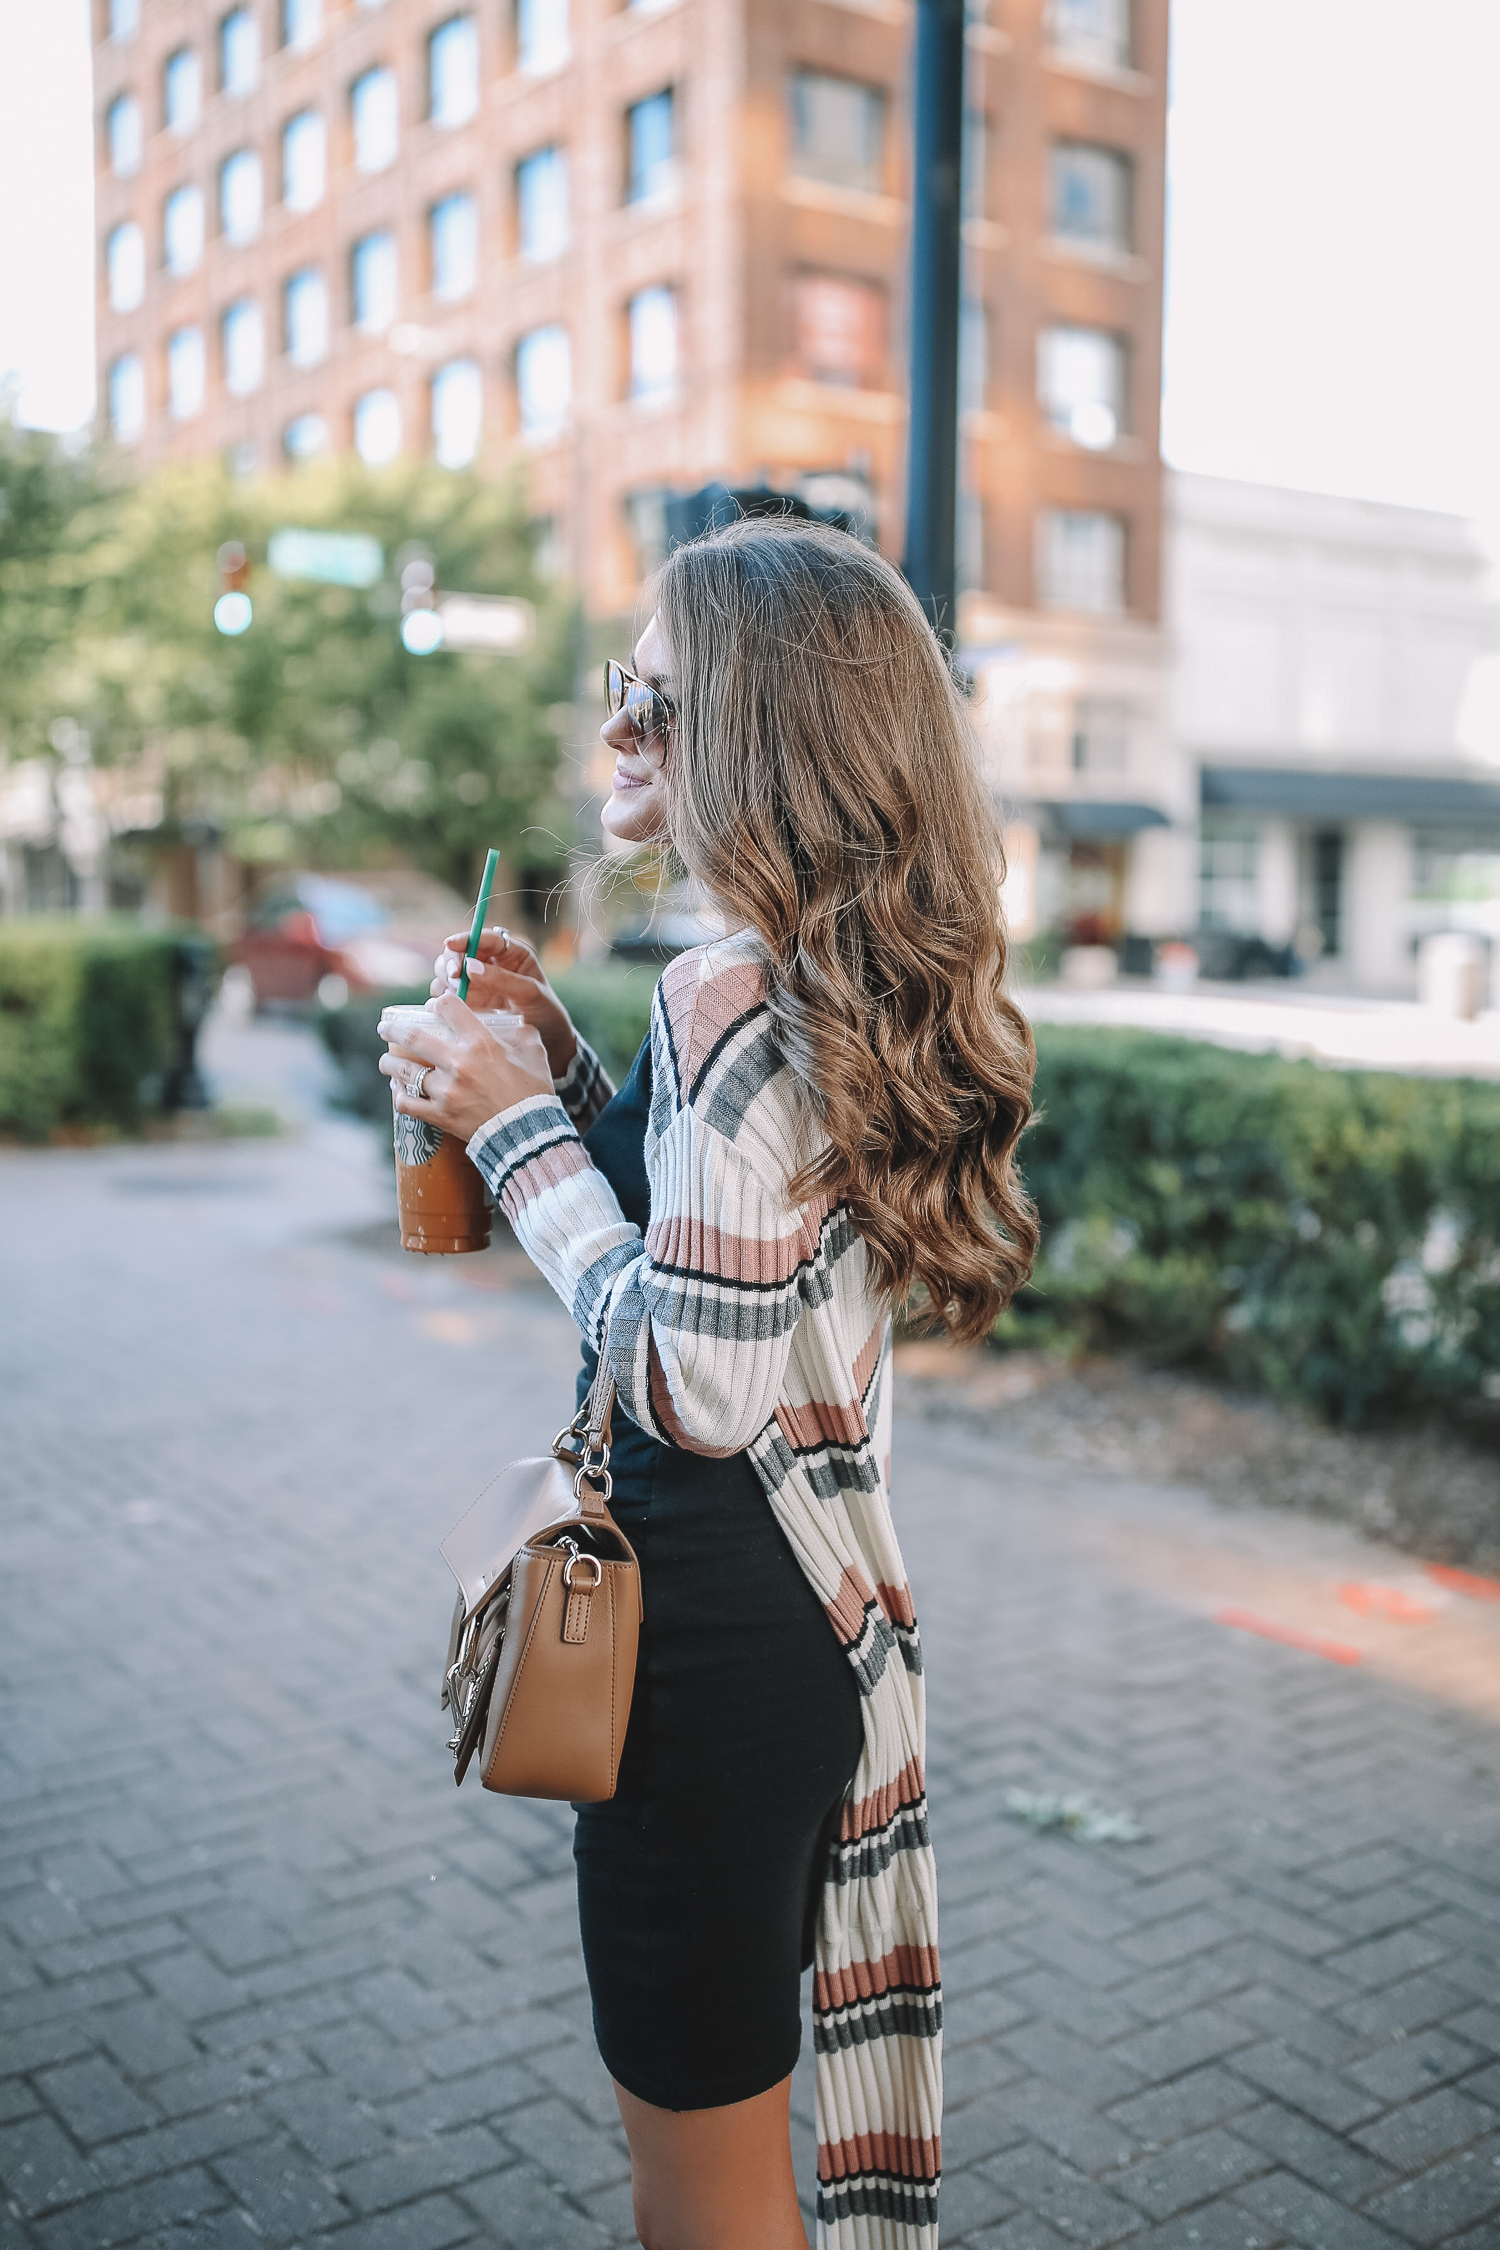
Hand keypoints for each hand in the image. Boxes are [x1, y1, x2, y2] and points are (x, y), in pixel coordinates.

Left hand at [379, 994, 553, 1145]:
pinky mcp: (441, 1115)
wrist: (530, 1135)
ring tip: (386, 1061)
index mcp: (481, 1043)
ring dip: (390, 1064)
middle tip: (385, 1027)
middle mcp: (459, 1063)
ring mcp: (446, 1091)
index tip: (432, 1008)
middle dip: (394, 1029)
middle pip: (413, 1037)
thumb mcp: (535, 1054)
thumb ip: (523, 1034)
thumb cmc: (534, 1093)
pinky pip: (408, 1104)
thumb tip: (515, 1025)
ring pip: (405, 1072)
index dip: (437, 1003)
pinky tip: (397, 1091)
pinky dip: (399, 1097)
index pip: (448, 1007)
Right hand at [430, 926, 576, 1080]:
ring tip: (453, 993)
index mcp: (512, 954)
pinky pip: (447, 995)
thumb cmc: (547, 1014)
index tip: (450, 944)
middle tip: (454, 976)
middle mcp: (491, 965)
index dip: (466, 938)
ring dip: (444, 979)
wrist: (550, 1044)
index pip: (486, 939)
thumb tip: (470, 967)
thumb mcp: (531, 994)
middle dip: (452, 960)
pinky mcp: (469, 1003)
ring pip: (449, 971)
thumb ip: (503, 979)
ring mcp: (477, 984)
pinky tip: (447, 1005)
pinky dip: (442, 997)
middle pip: (460, 952)